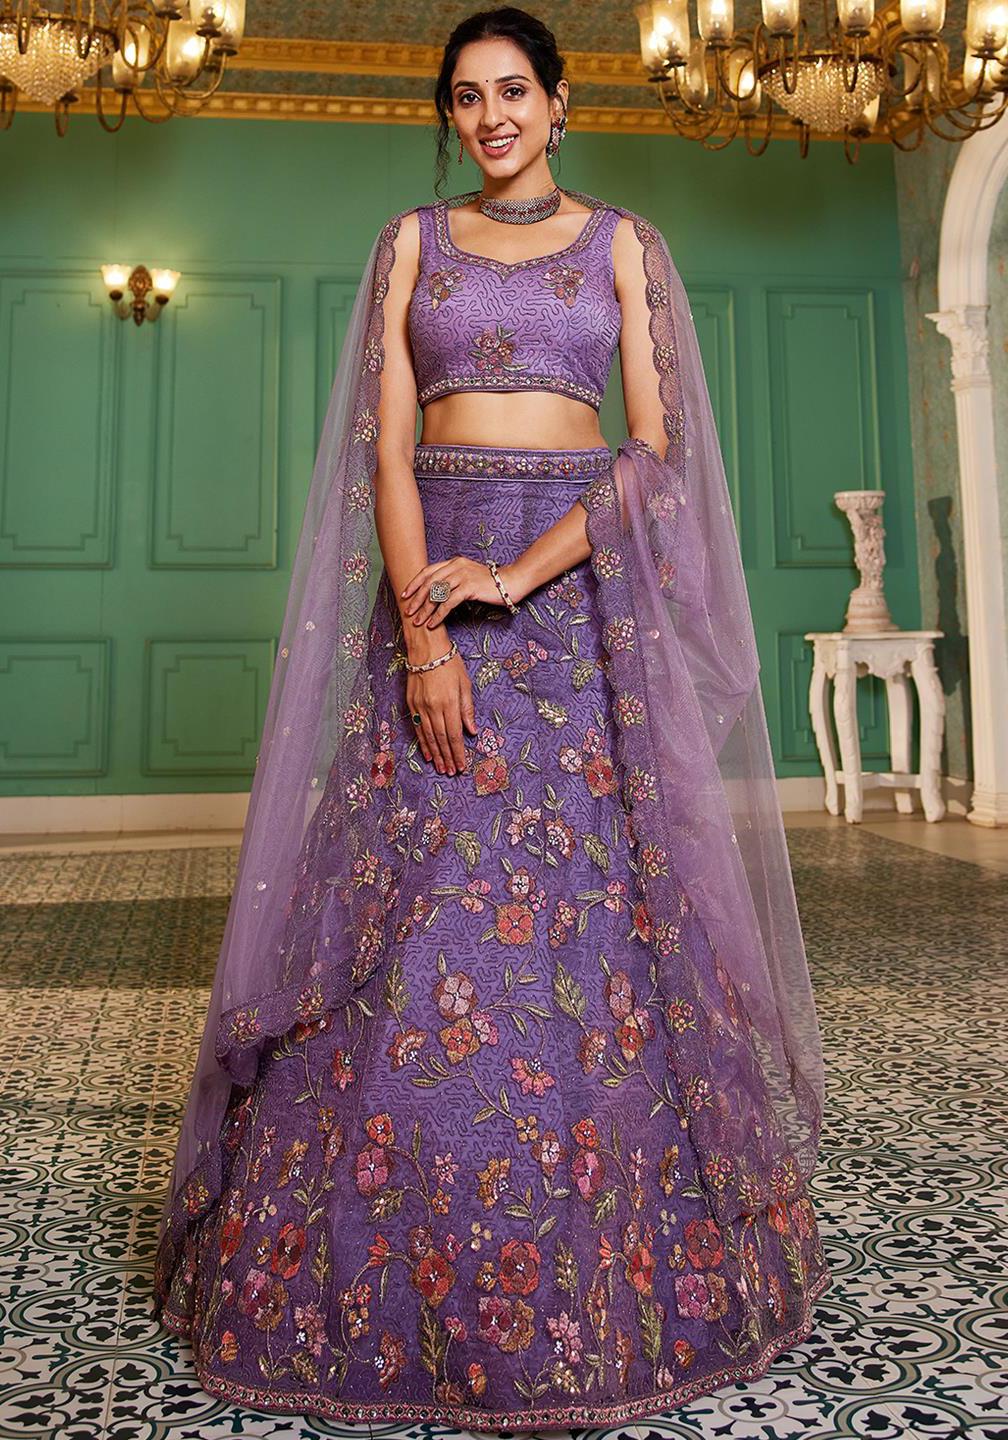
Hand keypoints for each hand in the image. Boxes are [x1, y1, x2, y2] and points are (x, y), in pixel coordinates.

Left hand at [401, 555, 523, 627]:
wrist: (511, 582)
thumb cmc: (490, 583)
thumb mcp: (468, 576)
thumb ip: (453, 579)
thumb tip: (437, 592)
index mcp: (454, 562)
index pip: (428, 571)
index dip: (415, 583)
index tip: (405, 595)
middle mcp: (456, 566)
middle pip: (429, 582)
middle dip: (416, 599)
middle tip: (408, 611)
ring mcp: (463, 575)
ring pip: (437, 594)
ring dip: (425, 609)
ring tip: (418, 622)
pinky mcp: (469, 587)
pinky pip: (448, 603)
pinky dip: (438, 615)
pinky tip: (433, 623)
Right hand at [407, 653, 476, 775]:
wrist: (425, 649)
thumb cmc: (449, 663)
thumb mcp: (465, 684)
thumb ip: (467, 709)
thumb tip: (472, 731)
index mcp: (449, 703)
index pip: (454, 735)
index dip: (458, 753)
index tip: (462, 765)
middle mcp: (433, 708)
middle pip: (441, 739)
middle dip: (447, 757)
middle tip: (451, 771)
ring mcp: (420, 707)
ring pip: (428, 736)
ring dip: (436, 754)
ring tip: (441, 767)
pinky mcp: (411, 704)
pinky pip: (417, 728)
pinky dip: (423, 742)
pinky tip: (427, 753)